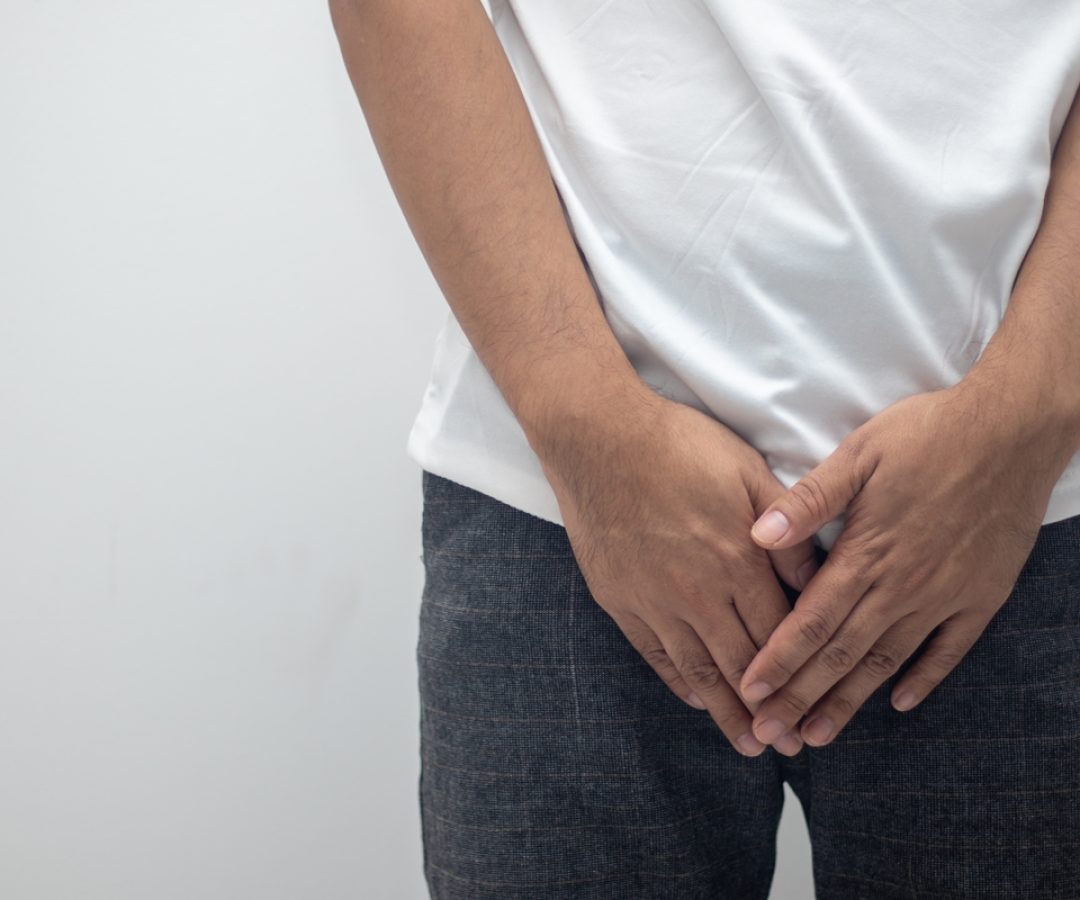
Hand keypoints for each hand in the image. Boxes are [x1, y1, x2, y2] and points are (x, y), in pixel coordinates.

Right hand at [532, 386, 820, 756]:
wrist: (597, 437)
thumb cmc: (677, 444)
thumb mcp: (747, 472)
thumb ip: (787, 529)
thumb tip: (819, 578)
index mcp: (738, 559)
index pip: (779, 631)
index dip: (800, 672)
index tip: (817, 704)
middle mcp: (699, 591)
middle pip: (742, 663)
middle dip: (770, 709)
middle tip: (788, 745)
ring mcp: (655, 599)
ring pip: (699, 669)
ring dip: (726, 712)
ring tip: (747, 743)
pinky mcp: (620, 598)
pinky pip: (654, 652)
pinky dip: (677, 681)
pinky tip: (694, 698)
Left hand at [736, 380, 1070, 748]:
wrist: (1014, 430)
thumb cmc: (928, 435)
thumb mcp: (859, 455)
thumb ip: (809, 501)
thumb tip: (757, 535)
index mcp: (866, 554)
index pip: (810, 620)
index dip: (778, 660)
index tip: (749, 692)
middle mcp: (902, 586)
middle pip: (841, 653)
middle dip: (800, 696)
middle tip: (770, 733)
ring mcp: (944, 595)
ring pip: (886, 660)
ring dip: (850, 699)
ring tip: (819, 734)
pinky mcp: (980, 595)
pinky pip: (949, 649)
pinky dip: (923, 678)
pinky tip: (899, 702)